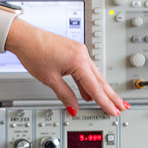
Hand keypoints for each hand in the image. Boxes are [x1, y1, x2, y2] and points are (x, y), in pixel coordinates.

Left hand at [6, 21, 129, 115]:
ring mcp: (79, 51)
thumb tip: (74, 107)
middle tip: (122, 106)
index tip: (114, 111)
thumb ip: (65, 95)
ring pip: (94, 74)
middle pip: (100, 80)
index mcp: (79, 61)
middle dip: (112, 95)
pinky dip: (89, 81)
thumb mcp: (50, 79)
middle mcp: (82, 54)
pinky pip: (86, 69)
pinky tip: (89, 92)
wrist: (24, 37)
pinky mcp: (74, 51)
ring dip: (102, 89)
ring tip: (111, 101)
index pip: (95, 88)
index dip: (105, 102)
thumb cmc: (34, 52)